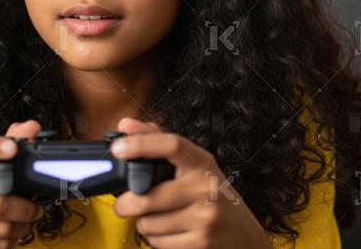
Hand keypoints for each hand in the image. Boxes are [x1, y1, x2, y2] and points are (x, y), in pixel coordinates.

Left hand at [110, 117, 272, 248]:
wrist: (242, 233)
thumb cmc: (211, 194)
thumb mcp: (193, 165)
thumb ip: (158, 141)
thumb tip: (126, 124)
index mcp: (201, 162)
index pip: (171, 145)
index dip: (141, 144)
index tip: (117, 148)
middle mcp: (205, 187)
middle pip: (147, 196)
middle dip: (126, 203)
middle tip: (124, 204)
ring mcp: (205, 216)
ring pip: (148, 223)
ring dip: (144, 223)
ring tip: (157, 218)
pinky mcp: (201, 242)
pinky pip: (158, 242)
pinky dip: (155, 239)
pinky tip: (168, 231)